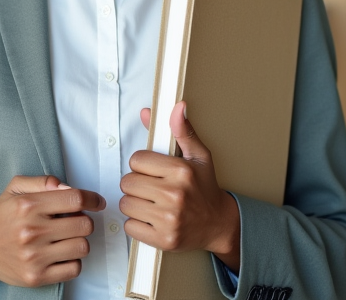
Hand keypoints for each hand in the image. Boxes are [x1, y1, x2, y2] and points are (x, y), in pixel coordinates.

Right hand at [0, 175, 104, 296]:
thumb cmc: (1, 217)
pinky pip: (74, 269)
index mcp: (28, 205)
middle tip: (73, 221)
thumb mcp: (16, 188)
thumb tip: (67, 187)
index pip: (75, 199)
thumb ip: (43, 181)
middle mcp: (32, 231)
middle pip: (84, 224)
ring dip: (79, 241)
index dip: (92, 199)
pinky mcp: (36, 276)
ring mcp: (34, 256)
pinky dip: (72, 261)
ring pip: (82, 247)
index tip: (97, 202)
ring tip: (65, 238)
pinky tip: (60, 254)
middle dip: (83, 220)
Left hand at [119, 102, 240, 270]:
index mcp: (181, 171)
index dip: (142, 165)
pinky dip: (136, 224)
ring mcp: (168, 219)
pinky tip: (151, 218)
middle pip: (127, 182)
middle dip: (136, 184)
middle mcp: (174, 195)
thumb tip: (176, 107)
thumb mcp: (199, 156)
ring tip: (151, 202)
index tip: (153, 171)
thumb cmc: (205, 188)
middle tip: (151, 188)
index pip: (136, 160)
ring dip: (134, 203)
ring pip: (126, 204)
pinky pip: (130, 226)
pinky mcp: (163, 239)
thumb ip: (183, 130)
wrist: (219, 224)